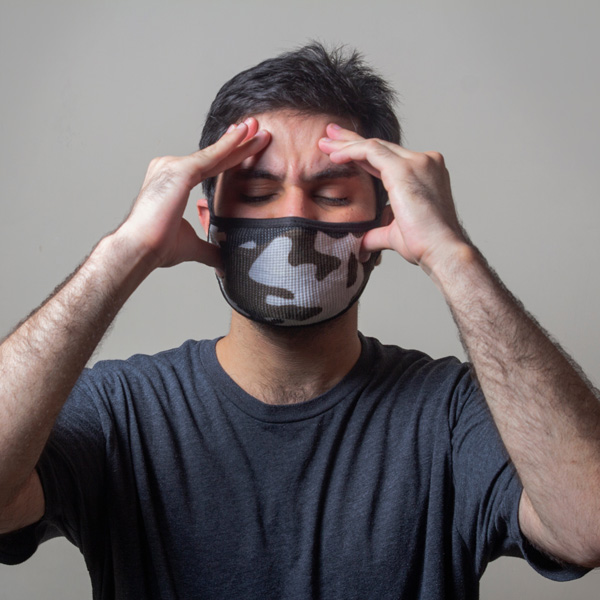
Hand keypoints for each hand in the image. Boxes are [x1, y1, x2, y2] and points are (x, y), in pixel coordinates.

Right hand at [120, 118, 269, 268]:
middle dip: (238, 143)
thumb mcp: (192, 245)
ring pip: (215, 154)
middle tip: (258, 129)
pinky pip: (210, 156)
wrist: (141, 250)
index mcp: (172, 182)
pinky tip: (244, 134)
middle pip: (213, 156)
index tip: (246, 146)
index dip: (229, 157)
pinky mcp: (179, 170)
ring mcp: (172, 167)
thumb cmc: (157, 247)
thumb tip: (224, 263)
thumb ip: (210, 250)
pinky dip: (229, 145)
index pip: (209, 167)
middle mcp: (170, 168)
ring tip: (259, 128)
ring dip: (239, 141)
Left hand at [318, 124, 468, 273]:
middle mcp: (424, 162)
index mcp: (424, 173)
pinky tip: (335, 156)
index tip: (341, 151)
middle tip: (329, 134)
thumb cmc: (425, 245)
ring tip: (324, 142)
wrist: (442, 251)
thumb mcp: (394, 234)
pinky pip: (371, 151)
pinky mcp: (404, 168)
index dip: (362, 153)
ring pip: (374, 146)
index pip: (387, 158)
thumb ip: (376, 233)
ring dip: (346, 144)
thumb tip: (360, 243)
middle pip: (380, 147)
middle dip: (351, 141)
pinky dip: (351, 152)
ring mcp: (417, 162)